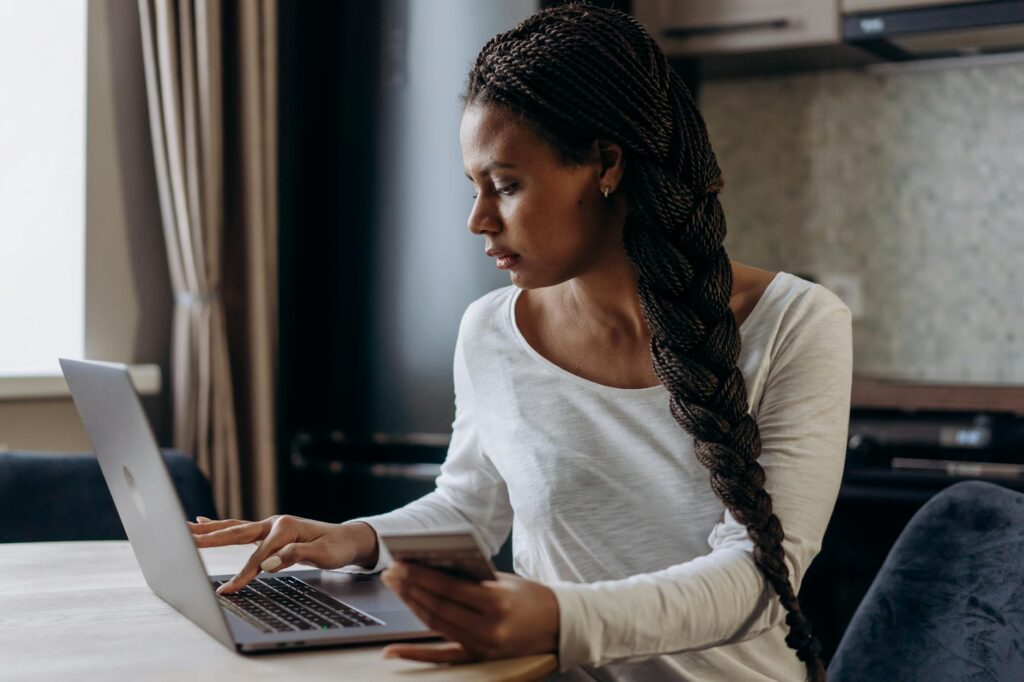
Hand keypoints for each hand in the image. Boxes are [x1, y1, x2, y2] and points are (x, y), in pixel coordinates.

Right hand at [189, 515, 374, 593]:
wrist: (348, 538)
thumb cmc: (336, 547)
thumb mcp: (321, 554)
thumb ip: (293, 556)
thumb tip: (266, 564)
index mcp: (285, 527)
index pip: (258, 556)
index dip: (243, 574)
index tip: (228, 590)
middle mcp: (275, 523)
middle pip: (237, 532)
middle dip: (211, 537)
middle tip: (186, 537)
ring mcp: (270, 525)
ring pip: (234, 527)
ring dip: (210, 529)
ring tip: (187, 526)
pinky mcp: (269, 531)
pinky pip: (240, 529)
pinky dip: (221, 526)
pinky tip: (205, 522)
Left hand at [379, 562, 558, 662]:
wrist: (559, 625)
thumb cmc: (530, 596)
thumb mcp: (503, 580)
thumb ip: (471, 576)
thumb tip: (431, 566)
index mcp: (497, 602)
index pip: (449, 588)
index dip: (420, 576)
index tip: (400, 564)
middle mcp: (488, 627)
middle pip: (438, 607)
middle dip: (410, 588)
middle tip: (391, 573)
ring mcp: (482, 646)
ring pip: (436, 625)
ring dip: (411, 606)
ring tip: (395, 589)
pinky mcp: (478, 658)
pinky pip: (440, 657)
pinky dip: (414, 654)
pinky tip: (392, 650)